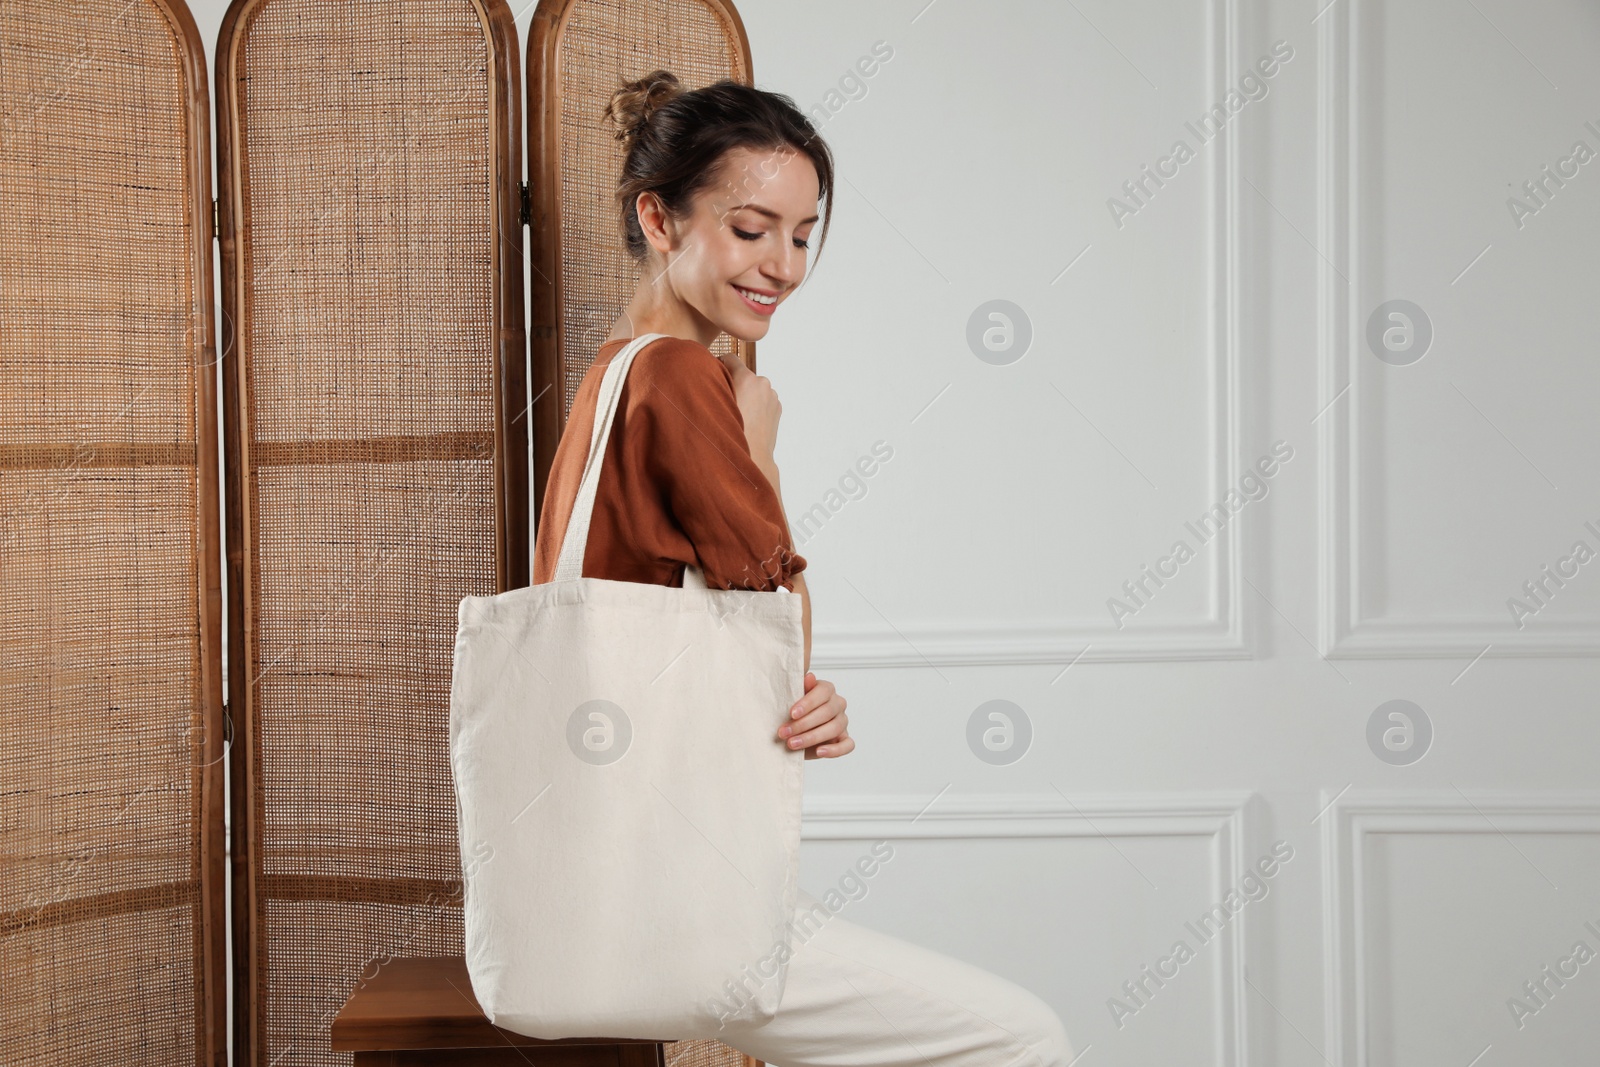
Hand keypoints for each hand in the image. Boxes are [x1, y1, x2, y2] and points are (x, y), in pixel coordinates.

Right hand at [717, 351, 780, 465]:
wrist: (753, 459)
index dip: (717, 366)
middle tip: (721, 401)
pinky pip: (762, 400)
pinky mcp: (777, 408)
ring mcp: (772, 396)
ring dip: (745, 395)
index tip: (711, 378)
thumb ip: (712, 385)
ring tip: (735, 414)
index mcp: (748, 379)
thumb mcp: (715, 406)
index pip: (729, 358)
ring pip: (753, 388)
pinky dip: (755, 405)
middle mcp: (763, 384)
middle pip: (742, 375)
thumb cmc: (731, 435)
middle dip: (733, 384)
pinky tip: (746, 420)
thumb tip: (703, 373)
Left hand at [777, 672, 852, 758]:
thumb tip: (809, 677)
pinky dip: (835, 750)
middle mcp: (838, 704)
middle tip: (784, 732)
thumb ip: (800, 688)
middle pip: (826, 712)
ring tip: (793, 744)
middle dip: (803, 724)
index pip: (823, 692)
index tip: (792, 714)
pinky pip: (848, 745)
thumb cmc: (793, 713)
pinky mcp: (845, 739)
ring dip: (812, 738)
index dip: (808, 703)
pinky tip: (819, 752)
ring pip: (834, 728)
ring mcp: (843, 721)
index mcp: (827, 690)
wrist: (793, 732)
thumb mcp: (792, 699)